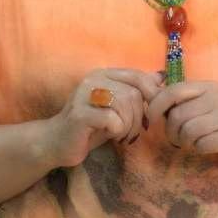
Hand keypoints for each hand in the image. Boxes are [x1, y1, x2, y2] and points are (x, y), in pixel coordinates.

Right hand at [49, 68, 163, 167]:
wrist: (56, 143)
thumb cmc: (91, 126)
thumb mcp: (117, 107)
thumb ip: (135, 91)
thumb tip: (161, 77)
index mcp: (104, 74)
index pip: (138, 76)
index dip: (151, 96)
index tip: (149, 116)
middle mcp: (94, 79)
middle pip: (134, 93)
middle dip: (139, 117)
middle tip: (131, 132)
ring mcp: (84, 95)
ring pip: (125, 104)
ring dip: (129, 126)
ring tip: (121, 135)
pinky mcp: (80, 114)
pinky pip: (113, 120)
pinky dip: (117, 131)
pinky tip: (110, 135)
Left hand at [146, 81, 217, 168]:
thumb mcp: (210, 102)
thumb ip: (186, 100)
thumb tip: (151, 98)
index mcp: (209, 87)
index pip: (173, 91)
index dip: (156, 105)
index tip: (150, 118)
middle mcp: (217, 97)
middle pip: (178, 115)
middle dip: (172, 131)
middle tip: (178, 138)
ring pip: (188, 131)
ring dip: (185, 142)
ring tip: (194, 142)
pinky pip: (202, 145)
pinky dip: (200, 149)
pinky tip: (208, 146)